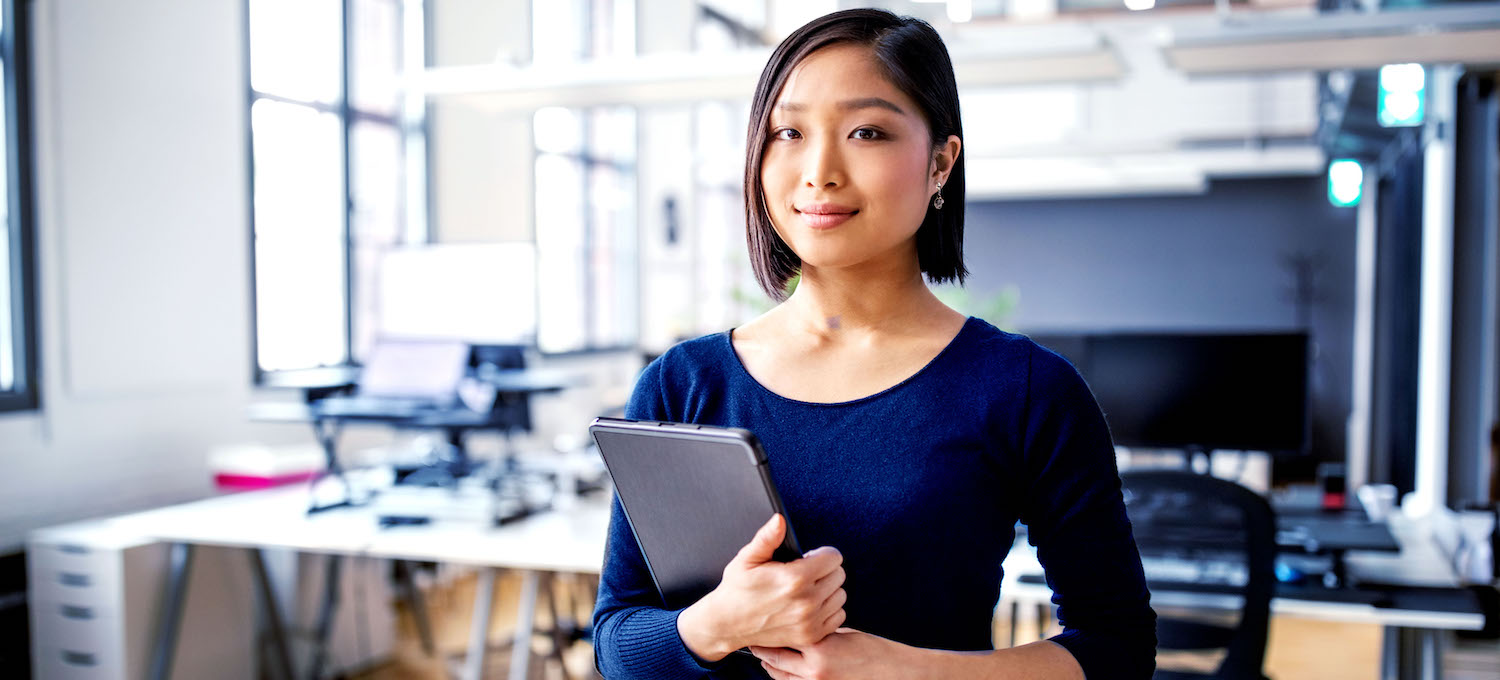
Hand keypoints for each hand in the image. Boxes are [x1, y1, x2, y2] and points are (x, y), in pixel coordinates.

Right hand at [677, 514, 846, 660]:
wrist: (727, 624)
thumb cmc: (737, 589)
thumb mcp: (747, 559)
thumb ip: (767, 538)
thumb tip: (779, 520)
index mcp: (794, 579)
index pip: (833, 558)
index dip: (821, 554)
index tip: (809, 558)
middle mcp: (806, 602)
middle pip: (839, 575)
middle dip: (825, 570)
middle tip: (806, 573)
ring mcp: (810, 622)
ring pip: (840, 595)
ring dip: (828, 590)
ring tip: (807, 589)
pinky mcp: (811, 636)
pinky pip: (838, 616)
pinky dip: (828, 610)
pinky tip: (811, 606)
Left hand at [752, 628, 912, 679]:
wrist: (894, 673)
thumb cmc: (874, 651)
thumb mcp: (843, 633)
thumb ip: (820, 632)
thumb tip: (801, 626)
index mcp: (819, 647)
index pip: (782, 637)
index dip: (768, 631)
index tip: (760, 623)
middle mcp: (814, 669)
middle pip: (774, 659)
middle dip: (762, 650)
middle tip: (754, 640)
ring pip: (781, 677)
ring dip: (771, 665)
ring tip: (765, 655)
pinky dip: (787, 677)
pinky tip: (785, 669)